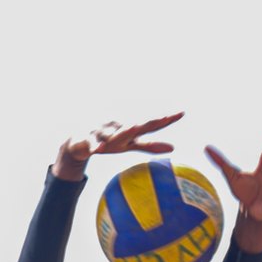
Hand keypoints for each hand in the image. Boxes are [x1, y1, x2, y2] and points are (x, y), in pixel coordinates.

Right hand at [53, 113, 182, 181]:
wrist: (79, 141)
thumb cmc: (109, 141)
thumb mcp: (130, 145)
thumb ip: (150, 146)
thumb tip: (173, 148)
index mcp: (131, 128)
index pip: (152, 124)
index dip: (166, 119)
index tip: (182, 113)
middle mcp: (119, 127)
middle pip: (136, 125)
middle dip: (149, 122)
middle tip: (164, 118)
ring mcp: (103, 131)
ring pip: (113, 132)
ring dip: (122, 131)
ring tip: (134, 129)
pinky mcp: (88, 138)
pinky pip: (91, 142)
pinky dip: (94, 144)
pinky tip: (97, 149)